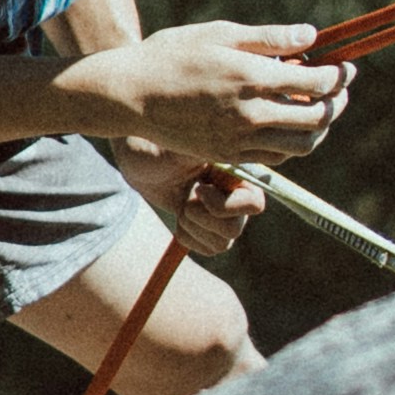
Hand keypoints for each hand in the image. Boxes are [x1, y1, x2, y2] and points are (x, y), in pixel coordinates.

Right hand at [79, 17, 349, 167]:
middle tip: (342, 90)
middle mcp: (250, 113)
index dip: (340, 76)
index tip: (347, 68)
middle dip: (337, 103)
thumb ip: (269, 38)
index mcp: (251, 77)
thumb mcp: (220, 34)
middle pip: (317, 118)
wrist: (131, 94)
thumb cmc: (172, 54)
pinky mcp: (228, 155)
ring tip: (320, 110)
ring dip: (320, 129)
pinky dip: (292, 143)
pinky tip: (288, 125)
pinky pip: (275, 157)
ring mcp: (239, 139)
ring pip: (302, 145)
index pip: (316, 83)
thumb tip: (311, 36)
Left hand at [110, 145, 265, 257]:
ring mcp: (223, 213)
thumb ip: (209, 150)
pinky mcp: (208, 227)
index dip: (225, 206)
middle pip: (235, 229)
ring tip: (181, 204)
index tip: (197, 189)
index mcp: (238, 172)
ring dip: (193, 227)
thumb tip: (232, 146)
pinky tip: (179, 214)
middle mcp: (236, 194)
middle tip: (185, 199)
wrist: (140, 158)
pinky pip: (208, 248)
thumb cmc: (158, 145)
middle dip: (201, 218)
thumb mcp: (180, 146)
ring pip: (222, 243)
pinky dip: (188, 236)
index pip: (254, 204)